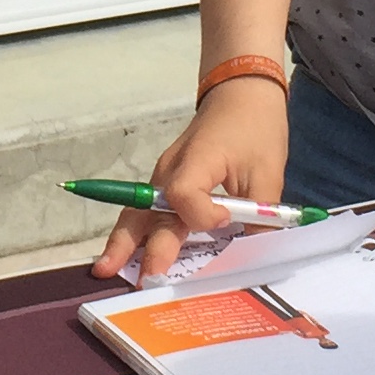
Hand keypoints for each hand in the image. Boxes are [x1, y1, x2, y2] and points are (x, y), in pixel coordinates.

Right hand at [92, 77, 292, 281]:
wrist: (240, 96)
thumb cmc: (254, 129)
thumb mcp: (268, 170)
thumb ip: (261, 213)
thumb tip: (257, 250)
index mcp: (197, 160)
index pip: (183, 194)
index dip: (202, 215)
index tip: (226, 221)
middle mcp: (171, 170)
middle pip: (149, 210)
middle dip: (143, 245)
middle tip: (145, 278)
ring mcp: (163, 177)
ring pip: (138, 212)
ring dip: (123, 242)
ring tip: (106, 269)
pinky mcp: (165, 184)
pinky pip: (146, 212)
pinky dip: (134, 235)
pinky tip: (123, 258)